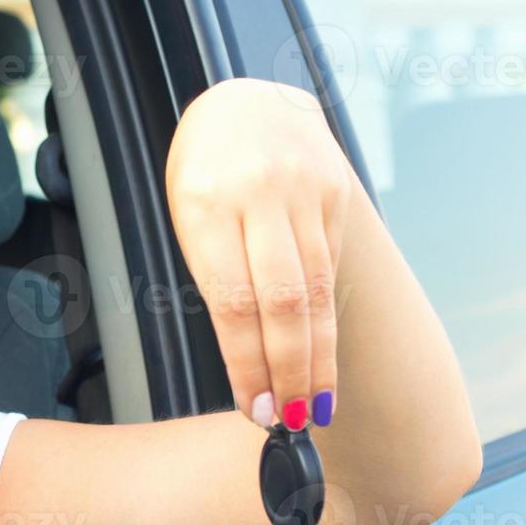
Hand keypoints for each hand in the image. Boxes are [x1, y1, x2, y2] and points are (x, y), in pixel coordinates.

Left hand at [165, 78, 353, 430]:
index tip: (256, 409)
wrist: (248, 103)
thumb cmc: (204, 172)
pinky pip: (331, 268)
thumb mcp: (188, 213)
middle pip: (284, 304)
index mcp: (207, 205)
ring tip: (316, 404)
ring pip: (317, 291)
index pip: (232, 303)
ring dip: (319, 357)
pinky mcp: (337, 194)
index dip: (247, 364)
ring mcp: (306, 192)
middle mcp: (262, 196)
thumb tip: (244, 355)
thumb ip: (215, 272)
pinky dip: (328, 318)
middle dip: (291, 372)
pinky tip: (325, 354)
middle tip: (294, 421)